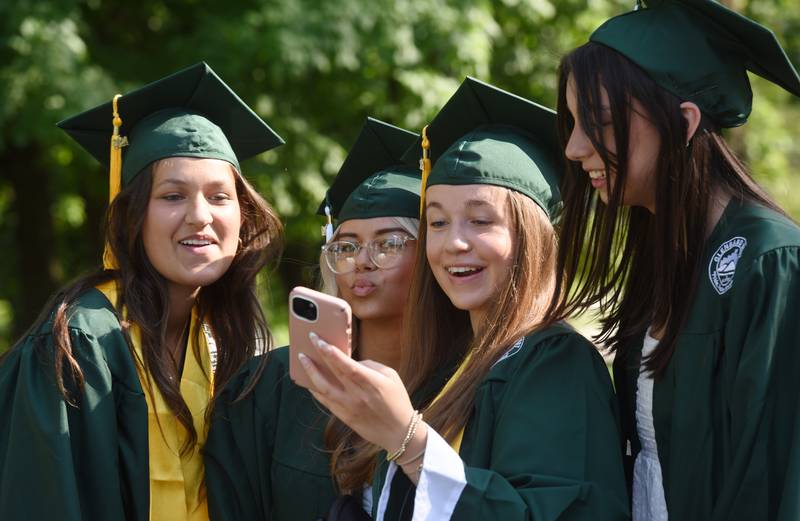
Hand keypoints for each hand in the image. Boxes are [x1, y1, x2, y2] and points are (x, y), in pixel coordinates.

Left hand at [297, 332, 417, 453]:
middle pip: (333, 373)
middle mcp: (358, 395)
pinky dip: (315, 389)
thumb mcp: (391, 376)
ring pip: (323, 388)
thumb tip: (350, 361)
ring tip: (302, 359)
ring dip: (311, 372)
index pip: (348, 366)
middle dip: (320, 354)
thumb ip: (370, 365)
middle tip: (310, 339)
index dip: (333, 354)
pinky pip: (325, 401)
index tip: (320, 341)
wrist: (398, 431)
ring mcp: (349, 407)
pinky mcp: (344, 417)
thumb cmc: (397, 399)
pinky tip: (309, 380)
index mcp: (372, 383)